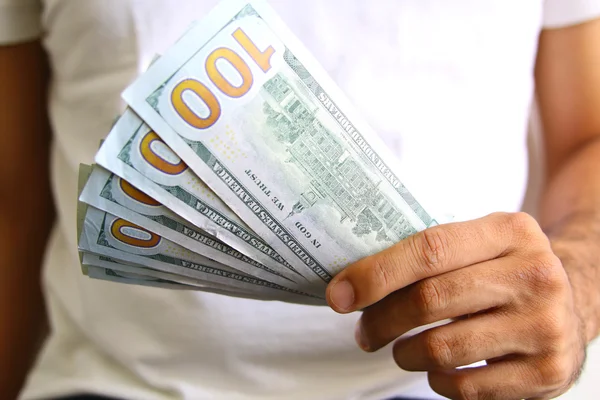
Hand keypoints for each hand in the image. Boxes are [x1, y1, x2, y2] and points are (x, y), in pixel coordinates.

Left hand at [327, 212, 585, 399]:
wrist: (575, 299)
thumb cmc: (505, 271)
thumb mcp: (481, 244)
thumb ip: (429, 255)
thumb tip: (352, 282)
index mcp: (510, 232)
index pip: (429, 249)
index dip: (376, 273)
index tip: (339, 293)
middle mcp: (534, 275)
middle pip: (430, 300)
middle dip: (381, 320)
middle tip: (363, 331)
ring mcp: (544, 326)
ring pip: (442, 348)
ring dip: (404, 353)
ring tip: (400, 349)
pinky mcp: (546, 372)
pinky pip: (464, 386)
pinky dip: (436, 380)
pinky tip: (437, 368)